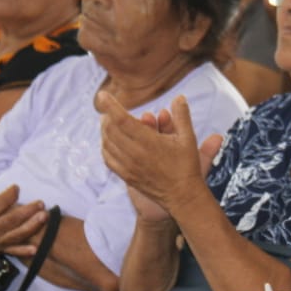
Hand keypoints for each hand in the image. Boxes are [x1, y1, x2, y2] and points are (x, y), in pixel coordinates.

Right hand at [0, 185, 47, 259]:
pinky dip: (23, 251)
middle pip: (13, 218)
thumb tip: (5, 196)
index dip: (11, 194)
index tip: (16, 188)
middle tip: (40, 203)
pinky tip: (35, 248)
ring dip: (32, 226)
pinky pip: (11, 251)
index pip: (0, 202)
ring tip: (44, 217)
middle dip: (29, 210)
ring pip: (16, 234)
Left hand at [98, 92, 220, 215]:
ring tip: (108, 123)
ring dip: (105, 130)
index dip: (110, 105)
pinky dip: (105, 147)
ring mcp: (128, 166)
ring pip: (107, 144)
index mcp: (148, 142)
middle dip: (107, 116)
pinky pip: (108, 159)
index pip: (121, 119)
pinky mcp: (126, 176)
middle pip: (110, 130)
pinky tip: (109, 142)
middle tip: (109, 109)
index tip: (102, 95)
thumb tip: (179, 97)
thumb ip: (182, 116)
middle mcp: (135, 154)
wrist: (182, 196)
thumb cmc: (186, 166)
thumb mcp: (188, 138)